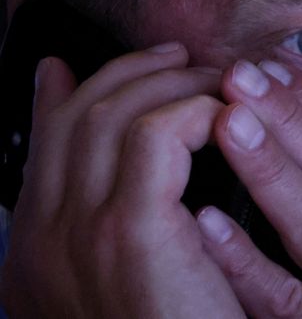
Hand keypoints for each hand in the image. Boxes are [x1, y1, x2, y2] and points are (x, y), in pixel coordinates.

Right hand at [0, 44, 244, 317]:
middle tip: (176, 56)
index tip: (88, 64)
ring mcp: (81, 232)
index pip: (46, 142)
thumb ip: (132, 216)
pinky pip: (156, 136)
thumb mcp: (138, 276)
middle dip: (129, 73)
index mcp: (43, 247)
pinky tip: (225, 117)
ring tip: (213, 80)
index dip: (65, 94)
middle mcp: (47, 236)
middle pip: (78, 116)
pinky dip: (191, 111)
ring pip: (113, 114)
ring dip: (169, 85)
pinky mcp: (131, 232)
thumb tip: (145, 162)